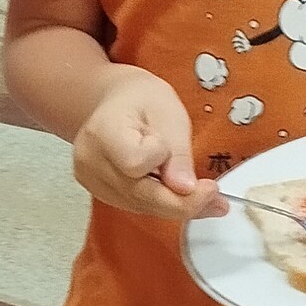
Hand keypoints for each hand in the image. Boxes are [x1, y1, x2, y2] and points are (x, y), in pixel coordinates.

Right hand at [74, 70, 224, 221]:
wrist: (115, 102)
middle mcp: (91, 161)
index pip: (134, 163)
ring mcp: (92, 180)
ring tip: (207, 197)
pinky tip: (182, 195)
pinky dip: (163, 204)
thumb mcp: (169, 113)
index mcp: (103, 131)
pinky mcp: (100, 193)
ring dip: (177, 205)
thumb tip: (186, 190)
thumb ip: (178, 153)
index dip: (160, 162)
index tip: (174, 150)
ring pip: (141, 206)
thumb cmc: (141, 99)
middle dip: (182, 200)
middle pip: (140, 194)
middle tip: (215, 196)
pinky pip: (137, 206)